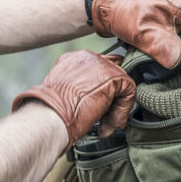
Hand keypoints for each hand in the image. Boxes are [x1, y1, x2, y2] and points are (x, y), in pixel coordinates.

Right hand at [12, 51, 135, 144]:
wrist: (51, 116)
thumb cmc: (52, 113)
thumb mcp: (65, 96)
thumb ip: (81, 91)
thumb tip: (96, 104)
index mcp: (73, 60)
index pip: (97, 68)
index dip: (102, 89)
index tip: (96, 109)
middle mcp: (87, 57)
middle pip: (113, 71)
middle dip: (112, 96)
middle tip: (104, 118)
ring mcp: (101, 64)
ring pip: (121, 83)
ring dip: (116, 106)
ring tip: (106, 124)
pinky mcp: (113, 76)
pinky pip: (129, 91)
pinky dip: (122, 110)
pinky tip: (110, 122)